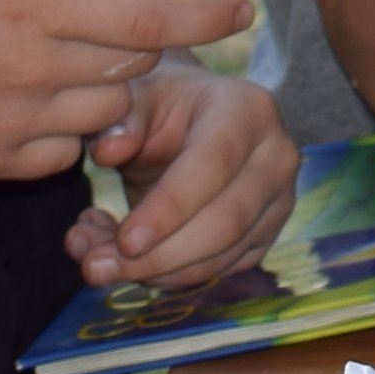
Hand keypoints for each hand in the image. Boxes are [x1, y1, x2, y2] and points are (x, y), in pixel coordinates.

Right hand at [0, 0, 230, 180]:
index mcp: (29, 0)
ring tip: (63, 47)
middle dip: (143, 33)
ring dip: (108, 78)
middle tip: (107, 9)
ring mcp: (11, 125)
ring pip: (108, 108)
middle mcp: (31, 69)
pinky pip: (67, 149)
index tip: (241, 8)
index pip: (146, 15)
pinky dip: (71, 122)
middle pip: (135, 60)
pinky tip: (33, 91)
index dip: (202, 13)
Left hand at [74, 26, 300, 290]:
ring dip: (155, 271)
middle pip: (224, 224)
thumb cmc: (164, 106)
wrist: (194, 120)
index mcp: (249, 110)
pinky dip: (167, 277)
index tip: (124, 242)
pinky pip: (219, 270)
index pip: (212, 167)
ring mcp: (278, 200)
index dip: (168, 209)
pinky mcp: (267, 235)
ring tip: (97, 261)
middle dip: (157, 256)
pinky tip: (126, 260)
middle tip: (96, 267)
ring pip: (221, 256)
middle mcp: (276, 157)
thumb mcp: (139, 96)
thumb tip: (109, 149)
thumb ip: (122, 118)